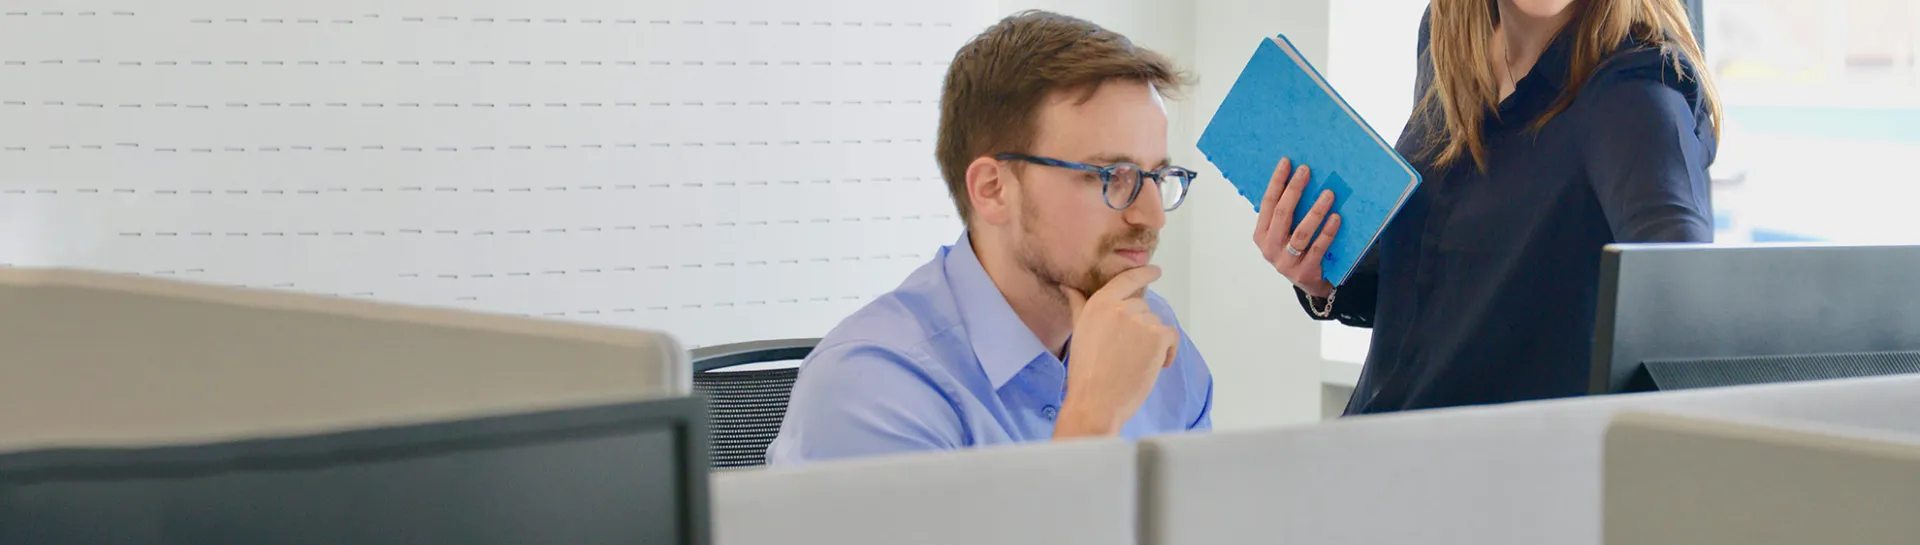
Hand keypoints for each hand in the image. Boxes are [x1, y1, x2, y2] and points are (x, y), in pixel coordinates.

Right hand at [1054, 265, 1179, 438]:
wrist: (1096, 401)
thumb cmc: (1085, 371)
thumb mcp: (1079, 332)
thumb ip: (1079, 306)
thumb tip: (1069, 286)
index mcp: (1099, 304)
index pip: (1126, 280)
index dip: (1143, 273)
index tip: (1156, 270)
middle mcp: (1119, 308)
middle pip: (1143, 309)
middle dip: (1141, 329)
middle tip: (1127, 353)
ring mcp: (1140, 321)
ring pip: (1157, 324)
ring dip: (1153, 342)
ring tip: (1136, 363)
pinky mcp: (1157, 337)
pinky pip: (1171, 337)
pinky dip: (1168, 352)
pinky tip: (1155, 366)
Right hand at [1253, 158, 1341, 297]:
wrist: (1311, 283)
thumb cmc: (1299, 250)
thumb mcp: (1284, 234)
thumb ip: (1287, 213)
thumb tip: (1300, 178)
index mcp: (1261, 235)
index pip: (1267, 204)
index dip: (1277, 182)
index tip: (1287, 162)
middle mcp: (1269, 248)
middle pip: (1282, 214)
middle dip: (1294, 190)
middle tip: (1306, 171)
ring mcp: (1286, 262)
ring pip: (1301, 232)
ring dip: (1315, 211)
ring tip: (1329, 194)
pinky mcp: (1305, 272)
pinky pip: (1318, 248)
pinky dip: (1327, 232)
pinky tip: (1336, 218)